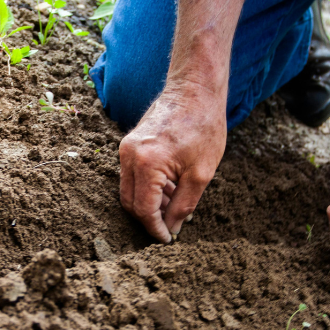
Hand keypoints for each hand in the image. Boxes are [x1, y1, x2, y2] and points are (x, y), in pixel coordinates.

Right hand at [118, 87, 226, 242]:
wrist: (194, 89)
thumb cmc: (203, 127)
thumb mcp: (201, 174)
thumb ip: (183, 205)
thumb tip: (172, 228)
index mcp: (147, 164)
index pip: (144, 209)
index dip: (155, 229)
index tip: (168, 240)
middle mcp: (129, 156)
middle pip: (130, 203)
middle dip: (149, 219)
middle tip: (171, 227)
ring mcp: (126, 149)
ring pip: (129, 190)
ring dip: (149, 203)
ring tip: (176, 205)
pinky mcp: (129, 144)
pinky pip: (132, 176)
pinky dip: (148, 188)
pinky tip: (170, 188)